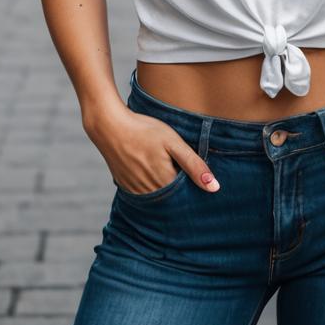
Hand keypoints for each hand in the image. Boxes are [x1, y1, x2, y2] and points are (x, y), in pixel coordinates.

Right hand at [85, 105, 219, 194]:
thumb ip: (193, 165)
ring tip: (167, 170)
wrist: (109, 126)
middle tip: (183, 173)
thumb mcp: (173, 142)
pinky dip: (151, 188)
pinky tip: (152, 172)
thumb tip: (214, 187)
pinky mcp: (126, 186)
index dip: (195, 187)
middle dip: (181, 192)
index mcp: (165, 183)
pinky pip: (144, 194)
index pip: (187, 195)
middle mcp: (151, 193)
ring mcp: (136, 191)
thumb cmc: (144, 130)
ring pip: (158, 197)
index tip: (199, 179)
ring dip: (166, 190)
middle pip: (173, 199)